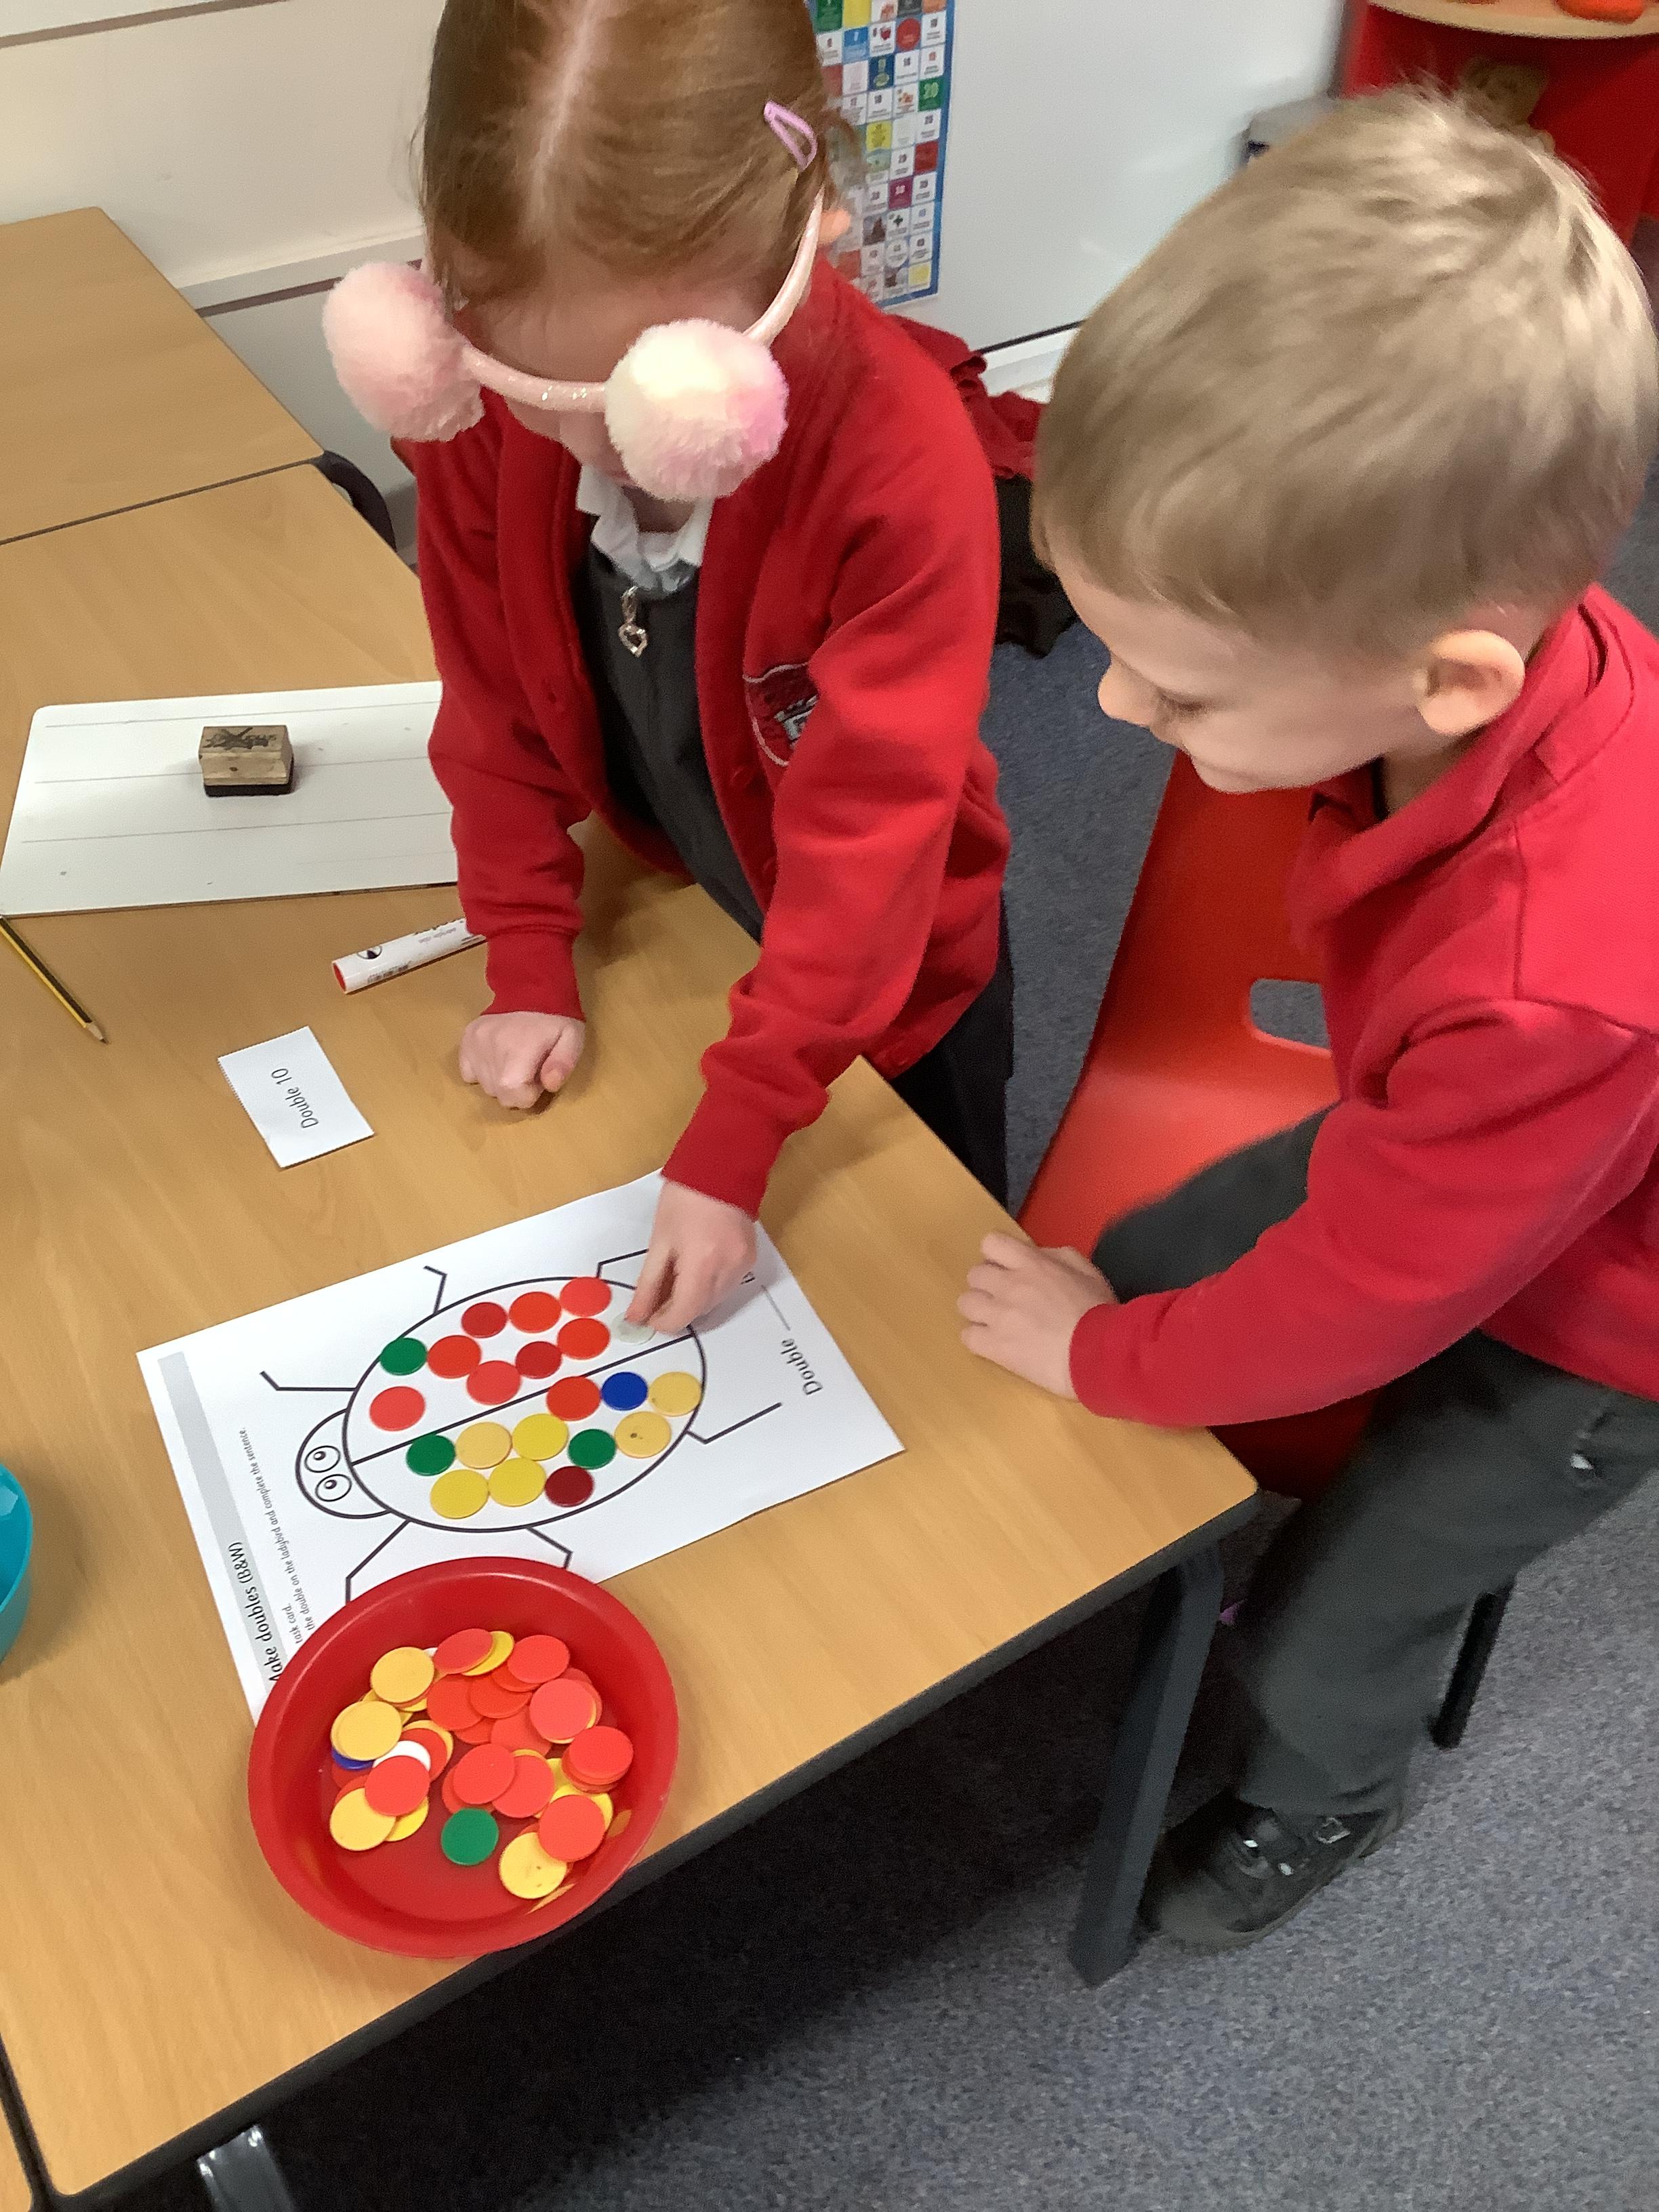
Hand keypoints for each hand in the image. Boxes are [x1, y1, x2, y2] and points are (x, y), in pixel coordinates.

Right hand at [459, 1012, 585, 1109]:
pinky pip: (468, 1072)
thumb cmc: (555, 1019)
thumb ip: (563, 1064)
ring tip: (516, 1060)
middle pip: (498, 1093)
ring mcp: (475, 1043)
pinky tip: (497, 1059)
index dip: (529, 1095)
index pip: (513, 1095)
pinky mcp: (467, 1039)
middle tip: (529, 1068)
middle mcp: (490, 1048)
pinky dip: (482, 1072)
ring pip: (484, 1085)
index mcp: (517, 1051)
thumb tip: (550, 1085)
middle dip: (517, 1090)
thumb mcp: (572, 1039)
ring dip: (501, 1081)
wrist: (532, 988)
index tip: (539, 1079)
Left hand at [627, 1180, 756, 1333]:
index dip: (663, 1321)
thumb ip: (648, 1284)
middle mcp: (727, 1270)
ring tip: (675, 1281)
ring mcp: (742, 1265)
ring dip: (693, 1301)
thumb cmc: (684, 1198)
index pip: (683, 1313)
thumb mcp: (659, 1241)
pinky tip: (696, 1271)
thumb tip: (637, 1315)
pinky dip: (709, 1287)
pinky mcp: (750, 1259)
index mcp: (701, 1264)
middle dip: (677, 1310)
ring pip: (715, 1302)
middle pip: (700, 1310)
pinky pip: (727, 1287)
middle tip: (656, 1300)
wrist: (722, 1167)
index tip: (648, 1317)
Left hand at [958, 1233, 1116, 1397]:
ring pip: (965, 1303)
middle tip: (1004, 1298)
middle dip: (988, 1284)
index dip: (996, 1255)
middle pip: (975, 1274)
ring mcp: (998, 1316)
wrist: (1099, 1353)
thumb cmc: (1098, 1311)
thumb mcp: (1086, 1270)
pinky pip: (967, 1336)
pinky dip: (977, 1338)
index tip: (1007, 1268)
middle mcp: (1008, 1285)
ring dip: (979, 1310)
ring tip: (995, 1321)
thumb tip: (1036, 1256)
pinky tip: (993, 1343)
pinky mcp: (994, 1346)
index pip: (991, 1243)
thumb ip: (1056, 1257)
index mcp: (1030, 1263)